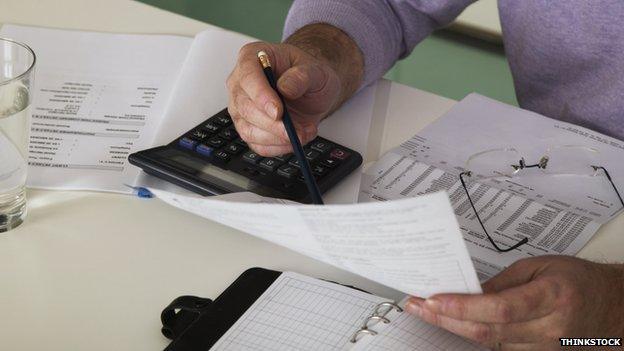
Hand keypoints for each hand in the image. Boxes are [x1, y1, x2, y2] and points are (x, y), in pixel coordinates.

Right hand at [226, 24, 362, 155]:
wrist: (312, 91)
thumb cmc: (308, 75)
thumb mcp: (315, 70)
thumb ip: (302, 76)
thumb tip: (285, 88)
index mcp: (252, 58)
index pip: (248, 76)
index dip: (261, 96)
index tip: (278, 111)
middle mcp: (240, 84)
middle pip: (244, 107)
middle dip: (271, 124)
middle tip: (294, 131)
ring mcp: (241, 108)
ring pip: (248, 130)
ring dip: (277, 138)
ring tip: (303, 133)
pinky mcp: (249, 128)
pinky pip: (257, 145)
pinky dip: (278, 147)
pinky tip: (294, 140)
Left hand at [405, 256, 623, 349]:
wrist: (613, 309)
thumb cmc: (578, 281)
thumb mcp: (542, 266)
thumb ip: (504, 281)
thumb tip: (468, 291)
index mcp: (552, 297)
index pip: (500, 308)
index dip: (463, 306)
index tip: (433, 299)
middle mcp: (550, 328)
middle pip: (488, 331)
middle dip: (446, 318)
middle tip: (417, 306)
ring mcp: (545, 348)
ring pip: (490, 343)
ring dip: (455, 327)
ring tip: (427, 310)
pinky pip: (500, 347)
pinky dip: (475, 335)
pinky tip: (455, 321)